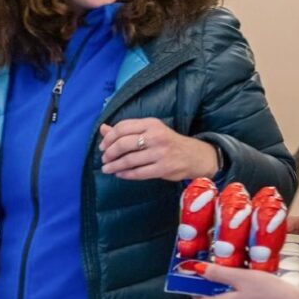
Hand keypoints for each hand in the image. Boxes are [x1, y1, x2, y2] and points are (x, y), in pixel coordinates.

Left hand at [99, 119, 217, 180]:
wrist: (196, 156)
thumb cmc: (168, 142)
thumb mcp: (150, 130)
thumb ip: (126, 130)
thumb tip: (102, 128)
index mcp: (151, 124)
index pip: (122, 127)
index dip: (108, 138)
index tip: (102, 146)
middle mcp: (156, 136)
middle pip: (123, 144)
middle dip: (109, 153)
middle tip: (104, 159)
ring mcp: (160, 153)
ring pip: (129, 160)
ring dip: (114, 166)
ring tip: (107, 169)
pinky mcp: (164, 168)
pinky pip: (138, 173)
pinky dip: (126, 174)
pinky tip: (120, 174)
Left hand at [193, 263, 298, 298]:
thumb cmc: (268, 292)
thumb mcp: (240, 277)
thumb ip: (217, 273)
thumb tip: (198, 269)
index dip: (195, 285)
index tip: (196, 272)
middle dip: (210, 287)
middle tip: (215, 270)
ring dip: (223, 292)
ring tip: (231, 276)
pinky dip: (235, 298)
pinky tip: (244, 287)